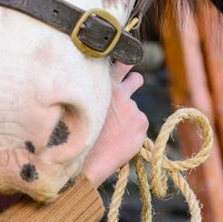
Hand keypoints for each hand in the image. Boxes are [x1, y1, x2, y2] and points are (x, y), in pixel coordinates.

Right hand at [82, 62, 148, 187]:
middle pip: (136, 79)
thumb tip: (105, 95)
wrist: (88, 159)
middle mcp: (120, 93)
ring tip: (113, 132)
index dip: (124, 64)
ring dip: (127, 117)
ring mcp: (132, 107)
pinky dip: (132, 131)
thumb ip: (96, 96)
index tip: (126, 63)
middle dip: (134, 82)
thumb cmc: (80, 133)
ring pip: (133, 109)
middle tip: (131, 88)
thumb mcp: (83, 107)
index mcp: (103, 87)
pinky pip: (138, 124)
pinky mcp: (141, 121)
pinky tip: (119, 140)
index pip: (120, 64)